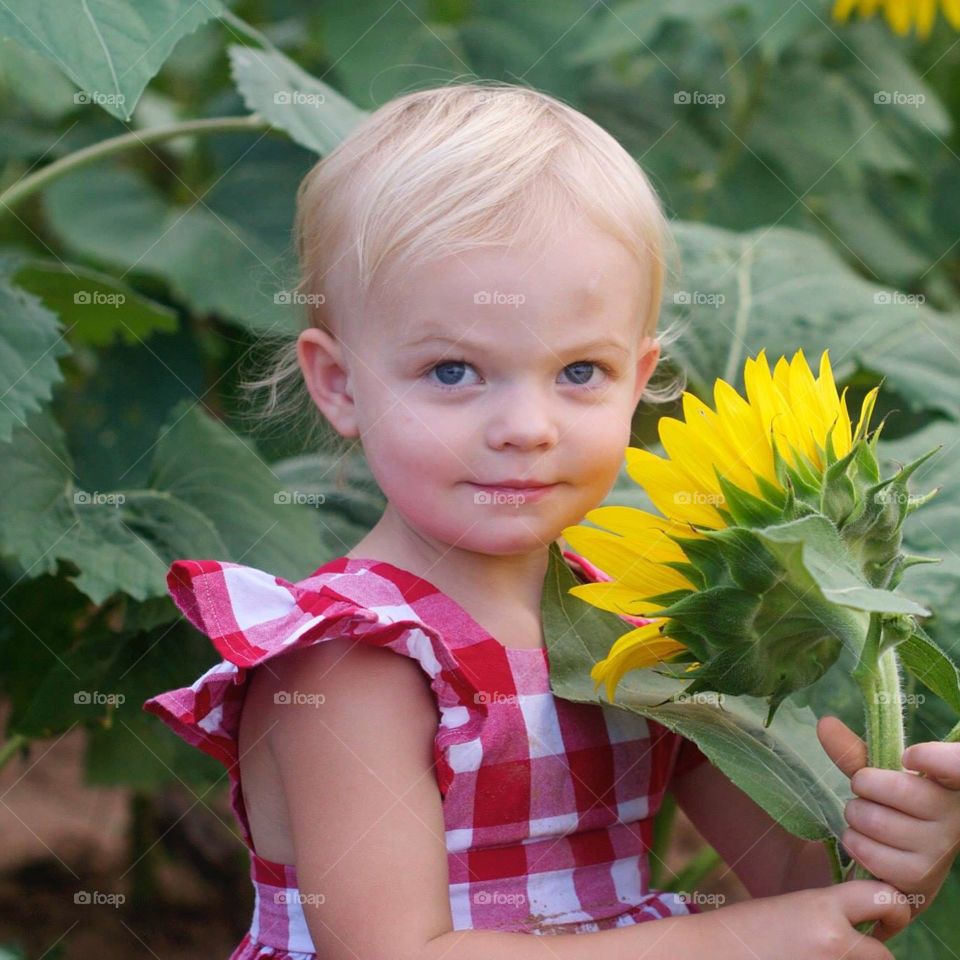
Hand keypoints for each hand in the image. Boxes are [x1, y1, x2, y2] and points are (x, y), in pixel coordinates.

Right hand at [701, 881, 910, 956]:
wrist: (712, 954)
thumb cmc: (747, 930)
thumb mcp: (793, 908)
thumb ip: (832, 913)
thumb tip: (867, 924)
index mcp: (822, 907)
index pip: (885, 898)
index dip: (893, 908)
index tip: (881, 918)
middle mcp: (832, 942)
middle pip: (885, 956)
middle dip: (873, 954)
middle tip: (856, 948)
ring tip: (821, 954)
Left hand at [818, 715, 959, 918]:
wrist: (911, 859)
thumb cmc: (898, 806)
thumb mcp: (883, 775)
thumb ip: (856, 752)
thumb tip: (824, 723)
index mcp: (950, 783)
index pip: (958, 765)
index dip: (936, 759)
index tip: (908, 757)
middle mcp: (954, 817)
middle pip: (896, 789)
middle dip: (864, 787)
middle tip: (866, 793)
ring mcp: (941, 851)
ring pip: (876, 821)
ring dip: (855, 817)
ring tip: (865, 819)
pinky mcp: (921, 879)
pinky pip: (871, 854)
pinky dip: (855, 844)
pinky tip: (866, 843)